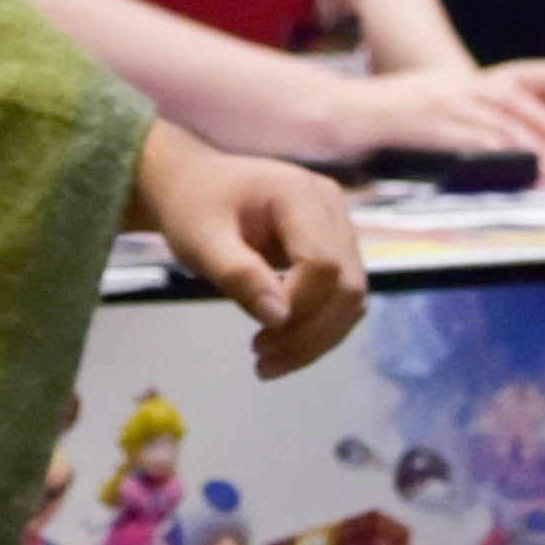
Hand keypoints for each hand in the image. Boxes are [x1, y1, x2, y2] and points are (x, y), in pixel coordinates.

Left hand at [135, 127, 367, 375]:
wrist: (193, 184)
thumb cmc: (193, 207)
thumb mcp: (201, 240)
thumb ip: (238, 274)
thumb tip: (278, 318)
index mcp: (299, 193)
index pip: (321, 263)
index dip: (299, 305)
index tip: (259, 335)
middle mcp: (331, 206)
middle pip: (346, 285)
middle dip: (310, 332)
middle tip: (261, 359)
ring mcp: (339, 226)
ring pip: (352, 297)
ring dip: (317, 339)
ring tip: (267, 361)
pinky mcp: (336, 248)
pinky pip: (342, 297)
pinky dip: (318, 328)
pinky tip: (282, 346)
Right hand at [324, 63, 544, 168]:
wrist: (341, 112)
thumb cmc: (379, 116)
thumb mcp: (425, 105)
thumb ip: (457, 121)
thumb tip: (491, 147)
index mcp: (457, 82)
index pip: (510, 93)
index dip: (542, 113)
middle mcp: (455, 87)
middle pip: (512, 104)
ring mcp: (442, 104)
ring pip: (498, 122)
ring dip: (532, 145)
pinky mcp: (429, 125)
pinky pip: (471, 139)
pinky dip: (498, 154)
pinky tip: (516, 169)